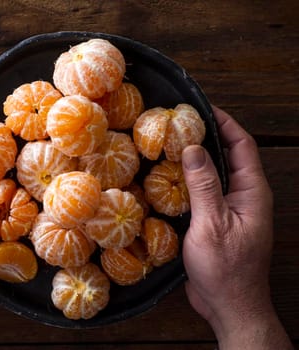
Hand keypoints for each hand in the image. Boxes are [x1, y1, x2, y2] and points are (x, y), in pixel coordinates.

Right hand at [181, 106, 291, 348]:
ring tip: (169, 146)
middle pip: (228, 156)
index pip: (242, 146)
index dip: (225, 123)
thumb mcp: (212, 223)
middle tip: (180, 124)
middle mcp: (244, 196)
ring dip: (195, 160)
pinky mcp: (215, 222)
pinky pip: (203, 193)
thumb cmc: (226, 268)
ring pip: (213, 175)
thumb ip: (204, 185)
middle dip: (207, 137)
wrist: (230, 305)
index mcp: (252, 192)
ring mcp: (230, 210)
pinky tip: (167, 180)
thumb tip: (192, 148)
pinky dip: (187, 182)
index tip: (203, 108)